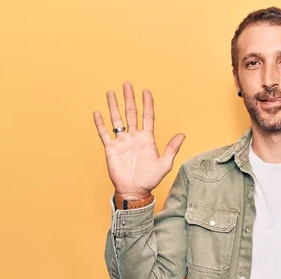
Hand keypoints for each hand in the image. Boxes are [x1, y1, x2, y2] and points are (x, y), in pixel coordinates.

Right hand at [93, 82, 184, 199]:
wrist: (135, 191)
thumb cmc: (150, 179)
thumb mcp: (164, 164)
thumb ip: (172, 149)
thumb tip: (182, 135)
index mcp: (147, 139)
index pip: (147, 117)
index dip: (147, 104)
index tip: (146, 91)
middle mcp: (134, 137)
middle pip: (131, 114)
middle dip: (129, 99)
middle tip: (127, 84)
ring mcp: (122, 142)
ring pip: (117, 120)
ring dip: (114, 106)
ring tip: (111, 92)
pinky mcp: (111, 149)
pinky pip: (105, 134)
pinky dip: (100, 124)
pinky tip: (97, 113)